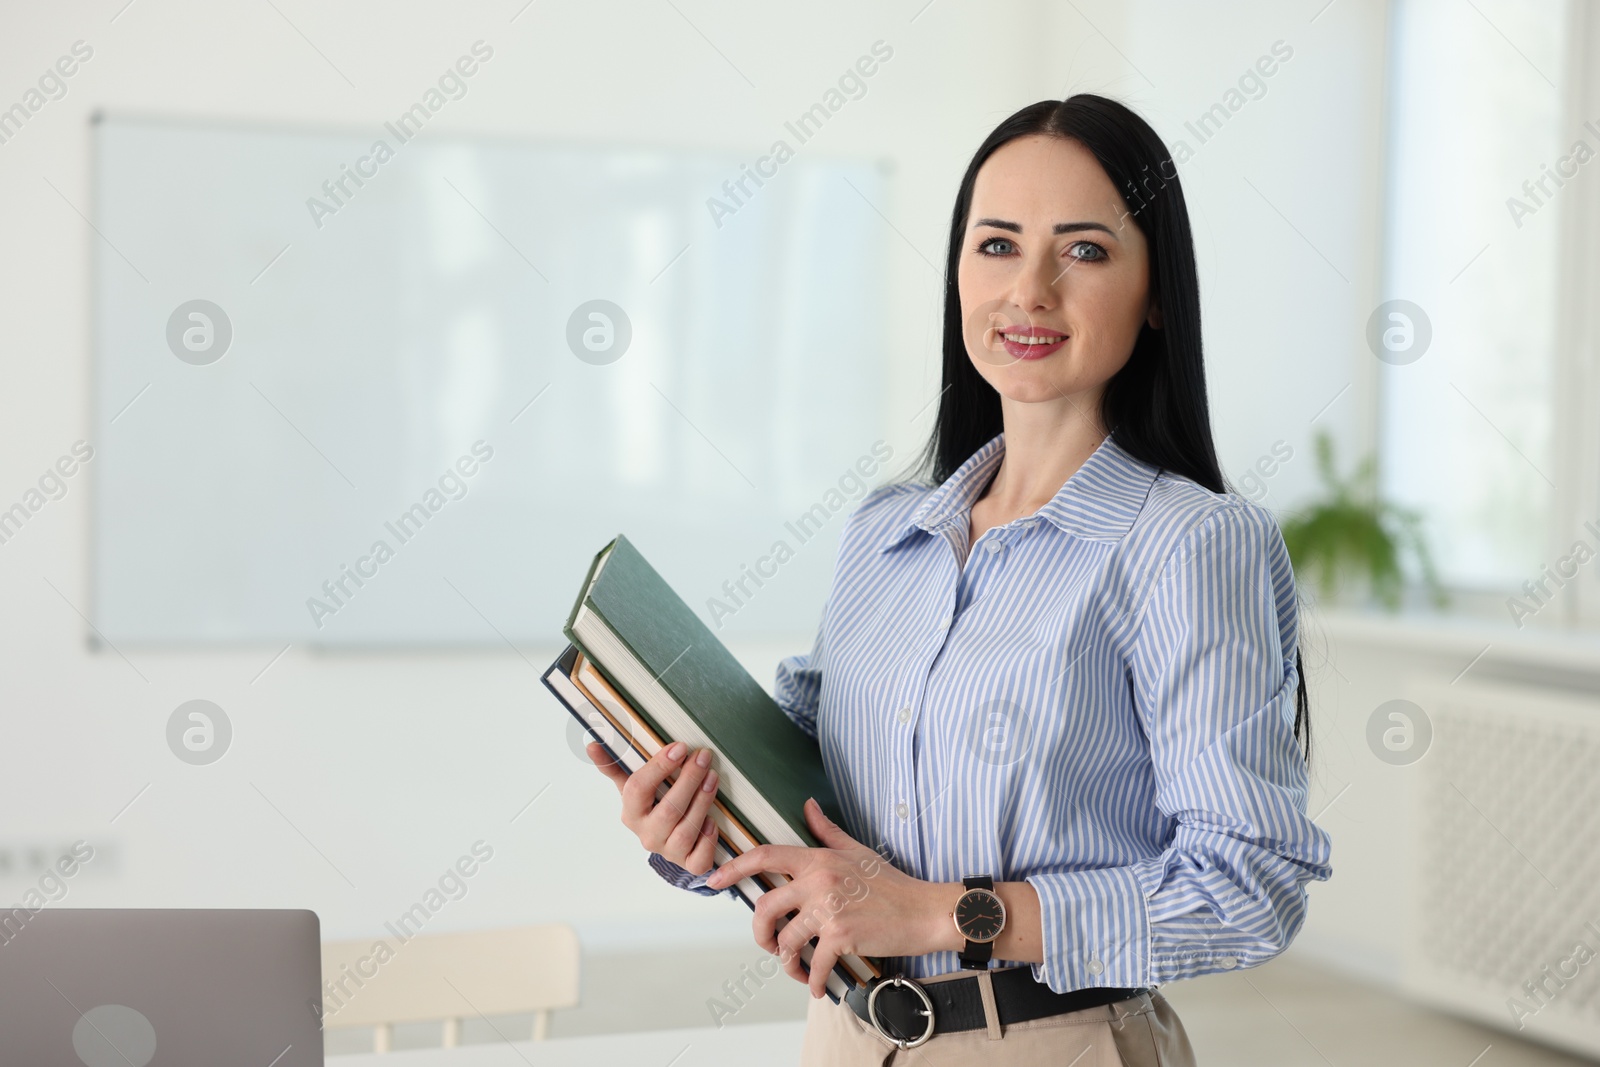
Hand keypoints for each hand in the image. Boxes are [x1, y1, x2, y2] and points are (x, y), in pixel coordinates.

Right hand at [587, 740, 720, 874]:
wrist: (667, 840)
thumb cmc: (651, 806)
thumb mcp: (633, 786)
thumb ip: (615, 766)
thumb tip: (591, 745)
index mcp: (631, 813)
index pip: (638, 789)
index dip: (659, 767)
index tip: (679, 747)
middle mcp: (647, 835)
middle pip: (667, 810)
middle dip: (688, 780)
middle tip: (703, 757)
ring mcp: (668, 852)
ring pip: (686, 831)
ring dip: (702, 802)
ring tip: (712, 777)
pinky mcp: (689, 864)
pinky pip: (699, 859)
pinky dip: (708, 840)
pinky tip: (714, 821)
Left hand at [704, 797, 955, 997]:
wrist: (925, 910)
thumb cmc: (893, 883)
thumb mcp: (857, 850)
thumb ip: (827, 831)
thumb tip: (808, 806)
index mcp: (819, 859)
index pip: (766, 856)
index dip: (735, 868)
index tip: (715, 880)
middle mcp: (818, 881)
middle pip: (765, 906)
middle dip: (759, 932)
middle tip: (768, 944)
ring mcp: (829, 910)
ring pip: (786, 941)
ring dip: (787, 962)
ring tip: (796, 968)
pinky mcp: (842, 936)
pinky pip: (814, 964)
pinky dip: (813, 980)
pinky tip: (818, 986)